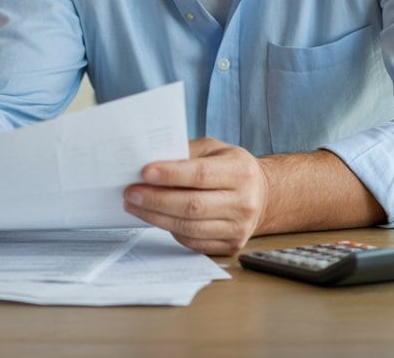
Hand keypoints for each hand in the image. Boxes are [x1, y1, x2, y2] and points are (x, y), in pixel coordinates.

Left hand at [123, 137, 269, 255]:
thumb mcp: (213, 149)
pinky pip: (193, 241)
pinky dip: (170, 229)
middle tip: (131, 192)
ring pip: (189, 227)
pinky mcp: (230, 245)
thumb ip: (186, 153)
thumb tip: (150, 160)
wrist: (262, 195)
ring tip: (135, 205)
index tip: (144, 172)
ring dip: (156, 217)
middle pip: (192, 205)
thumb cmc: (231, 167)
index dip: (171, 175)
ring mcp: (238, 228)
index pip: (201, 175)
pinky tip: (155, 217)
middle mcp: (243, 202)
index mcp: (240, 172)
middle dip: (156, 199)